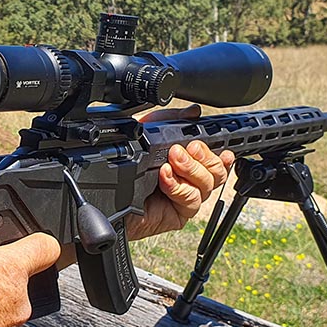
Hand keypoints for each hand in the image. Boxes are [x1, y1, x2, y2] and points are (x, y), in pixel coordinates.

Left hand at [127, 105, 234, 240]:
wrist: (106, 197)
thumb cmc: (124, 166)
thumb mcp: (146, 133)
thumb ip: (169, 120)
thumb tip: (194, 112)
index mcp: (188, 162)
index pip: (216, 157)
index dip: (221, 152)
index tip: (219, 143)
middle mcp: (191, 180)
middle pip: (217, 171)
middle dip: (204, 157)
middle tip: (181, 150)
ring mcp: (187, 197)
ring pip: (208, 185)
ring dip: (191, 169)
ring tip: (170, 161)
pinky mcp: (180, 214)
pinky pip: (191, 199)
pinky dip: (178, 185)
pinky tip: (164, 177)